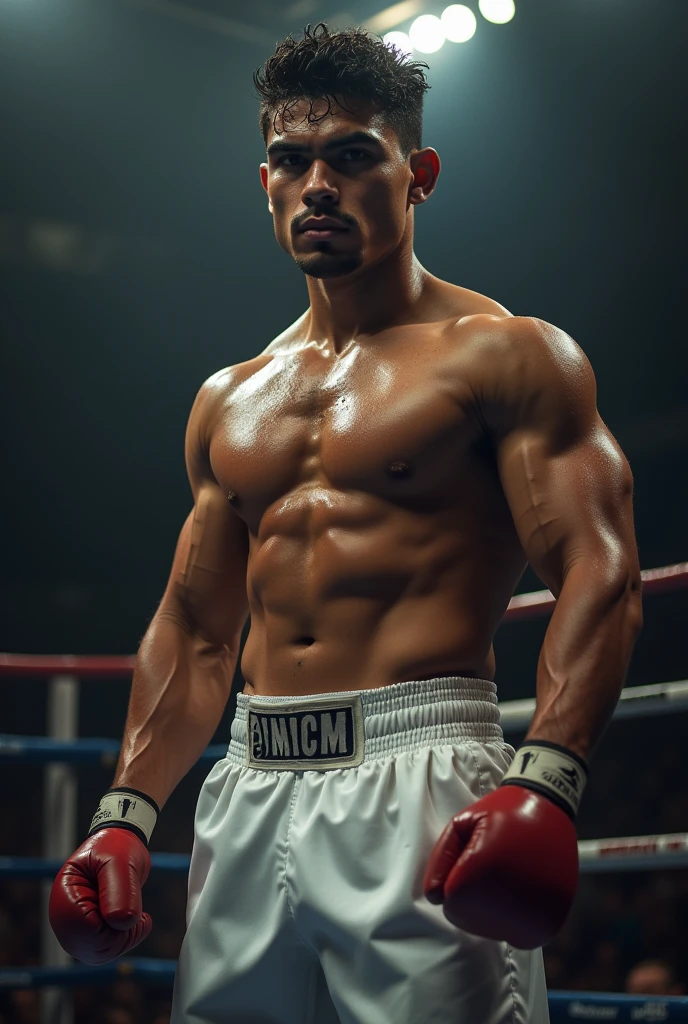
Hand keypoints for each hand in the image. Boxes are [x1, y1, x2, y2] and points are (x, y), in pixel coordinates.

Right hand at [49, 829, 151, 964]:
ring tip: (136, 913)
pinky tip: (135, 921)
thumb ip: (120, 890)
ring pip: (101, 953)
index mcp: (64, 895)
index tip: (134, 907)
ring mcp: (73, 929)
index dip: (116, 926)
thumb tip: (121, 924)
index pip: (87, 931)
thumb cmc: (117, 849)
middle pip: (94, 948)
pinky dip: (125, 941)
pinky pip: (105, 951)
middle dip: (123, 935)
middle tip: (138, 911)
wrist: (117, 849)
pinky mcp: (86, 936)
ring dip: (126, 938)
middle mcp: (63, 918)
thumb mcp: (120, 861)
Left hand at [423, 785, 578, 948]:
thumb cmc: (502, 812)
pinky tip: (523, 889)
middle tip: (494, 863)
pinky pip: (516, 934)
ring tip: (510, 872)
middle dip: (472, 894)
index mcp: (481, 876)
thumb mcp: (462, 822)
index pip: (450, 901)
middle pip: (468, 918)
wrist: (550, 807)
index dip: (456, 876)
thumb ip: (441, 859)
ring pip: (491, 928)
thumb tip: (433, 896)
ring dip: (493, 907)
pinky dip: (514, 917)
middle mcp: (506, 904)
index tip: (475, 852)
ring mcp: (529, 920)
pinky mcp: (546, 928)